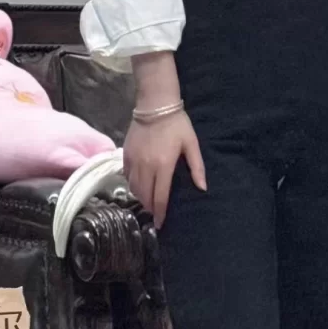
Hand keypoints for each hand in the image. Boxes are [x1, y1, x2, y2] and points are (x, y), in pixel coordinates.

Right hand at [122, 111, 205, 228]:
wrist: (155, 104)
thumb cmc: (177, 124)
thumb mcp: (191, 144)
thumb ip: (197, 167)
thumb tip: (202, 188)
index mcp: (163, 165)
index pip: (159, 196)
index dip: (160, 212)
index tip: (160, 224)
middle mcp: (146, 166)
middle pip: (144, 195)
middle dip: (150, 207)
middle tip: (156, 212)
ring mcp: (133, 160)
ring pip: (133, 188)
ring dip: (140, 197)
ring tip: (148, 200)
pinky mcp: (125, 154)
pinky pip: (126, 176)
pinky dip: (132, 184)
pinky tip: (139, 184)